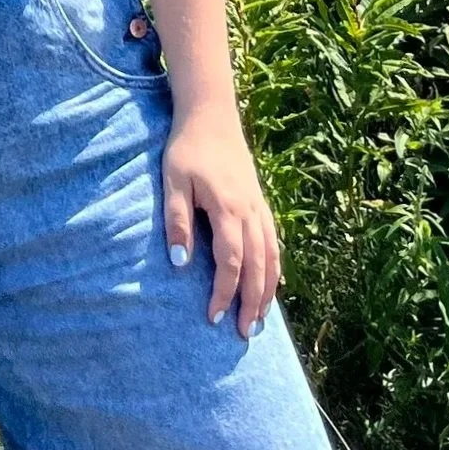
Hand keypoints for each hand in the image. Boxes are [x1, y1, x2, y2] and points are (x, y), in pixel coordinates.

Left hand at [162, 103, 280, 333]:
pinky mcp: (260, 202)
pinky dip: (275, 268)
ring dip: (267, 291)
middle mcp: (250, 212)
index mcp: (229, 210)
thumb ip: (178, 221)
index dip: (223, 293)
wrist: (211, 115)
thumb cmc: (187, 148)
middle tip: (243, 334)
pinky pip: (274, 243)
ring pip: (271, 257)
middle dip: (251, 303)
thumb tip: (180, 263)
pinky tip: (271, 284)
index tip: (212, 317)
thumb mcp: (173, 181)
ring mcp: (259, 207)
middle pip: (258, 267)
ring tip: (259, 320)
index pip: (230, 263)